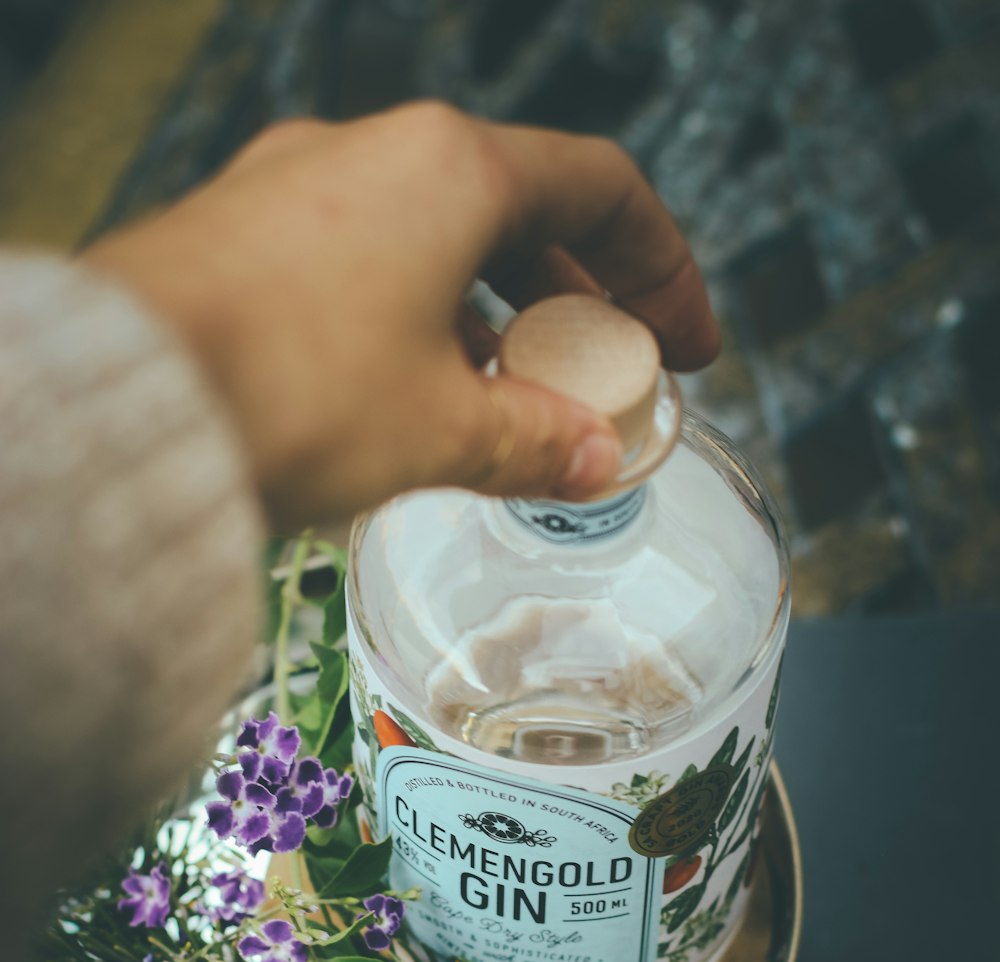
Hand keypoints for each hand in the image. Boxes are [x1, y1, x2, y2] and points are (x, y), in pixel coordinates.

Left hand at [84, 104, 718, 529]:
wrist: (125, 409)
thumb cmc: (294, 394)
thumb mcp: (442, 431)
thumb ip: (533, 441)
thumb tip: (588, 459)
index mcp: (450, 169)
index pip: (601, 192)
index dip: (664, 269)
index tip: (686, 343)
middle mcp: (372, 152)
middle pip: (516, 206)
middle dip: (573, 294)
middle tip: (604, 368)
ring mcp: (293, 186)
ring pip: (429, 234)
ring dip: (488, 310)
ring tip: (511, 392)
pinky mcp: (238, 234)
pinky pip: (356, 260)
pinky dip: (410, 314)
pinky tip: (410, 389)